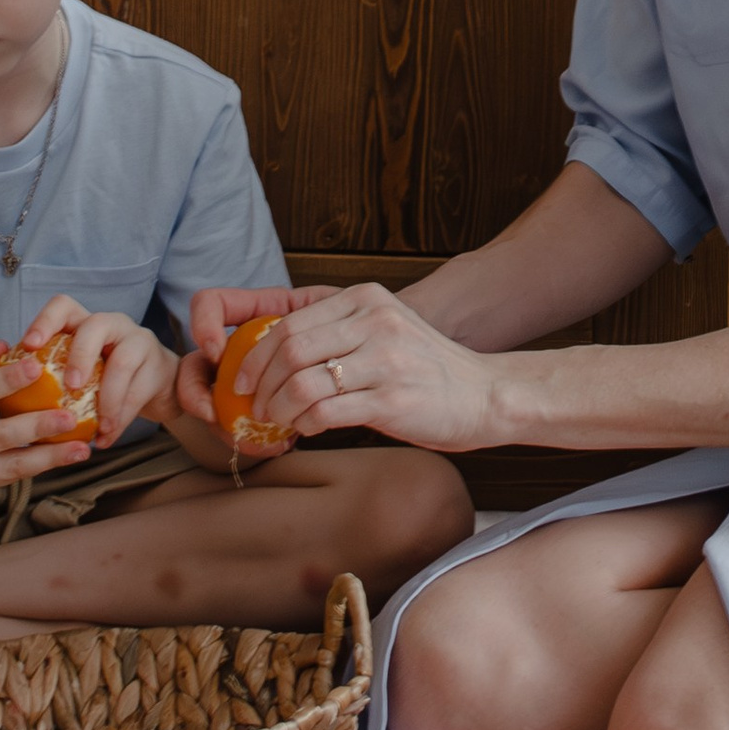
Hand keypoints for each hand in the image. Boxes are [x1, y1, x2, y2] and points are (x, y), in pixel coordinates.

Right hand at [0, 345, 97, 507]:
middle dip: (38, 427)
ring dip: (49, 459)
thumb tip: (5, 346)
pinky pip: (6, 479)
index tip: (38, 366)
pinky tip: (60, 459)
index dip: (6, 380)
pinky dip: (35, 469)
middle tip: (72, 415)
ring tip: (81, 449)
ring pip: (8, 467)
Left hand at [11, 297, 176, 443]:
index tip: (29, 346)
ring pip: (123, 361)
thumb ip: (50, 375)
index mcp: (84, 322)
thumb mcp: (78, 371)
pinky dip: (120, 420)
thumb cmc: (104, 379)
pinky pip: (138, 392)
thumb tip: (4, 397)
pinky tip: (106, 438)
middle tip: (71, 386)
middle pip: (96, 325)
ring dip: (107, 398)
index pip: (63, 306)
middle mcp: (113, 324)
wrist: (157, 386)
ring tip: (97, 427)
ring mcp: (138, 341)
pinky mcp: (158, 365)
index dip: (45, 321)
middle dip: (81, 356)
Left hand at [184, 279, 507, 451]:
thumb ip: (337, 331)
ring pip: (301, 382)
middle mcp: (375, 322)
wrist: (484, 395)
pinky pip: (326, 411)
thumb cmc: (426, 369)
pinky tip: (310, 429)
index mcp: (367, 299)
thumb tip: (274, 354)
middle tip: (255, 406)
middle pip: (289, 349)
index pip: (289, 322)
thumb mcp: (384, 330)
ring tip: (279, 421)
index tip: (244, 379)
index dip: (255, 354)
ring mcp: (385, 360)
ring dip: (278, 408)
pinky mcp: (391, 399)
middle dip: (260, 384)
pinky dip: (306, 424)